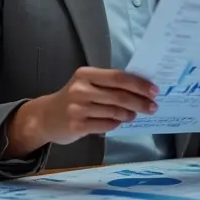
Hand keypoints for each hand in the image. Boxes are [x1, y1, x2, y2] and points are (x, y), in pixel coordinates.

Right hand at [28, 67, 158, 145]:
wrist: (45, 117)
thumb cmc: (72, 98)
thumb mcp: (86, 84)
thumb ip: (108, 85)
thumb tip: (140, 89)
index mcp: (86, 74)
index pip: (118, 77)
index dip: (139, 84)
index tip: (154, 90)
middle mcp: (81, 89)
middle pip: (119, 95)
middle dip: (140, 101)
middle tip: (153, 107)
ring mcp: (78, 108)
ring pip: (114, 111)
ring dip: (129, 114)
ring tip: (134, 114)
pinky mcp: (77, 125)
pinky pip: (106, 125)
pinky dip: (116, 123)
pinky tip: (119, 122)